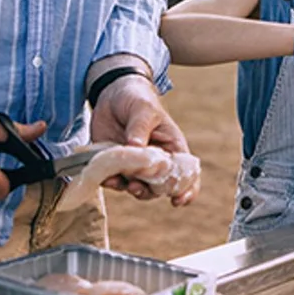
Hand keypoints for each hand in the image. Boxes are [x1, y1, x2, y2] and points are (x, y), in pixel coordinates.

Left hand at [90, 71, 190, 202]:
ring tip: (121, 182)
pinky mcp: (114, 164)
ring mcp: (134, 165)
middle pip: (159, 187)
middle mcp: (154, 161)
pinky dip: (110, 182)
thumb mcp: (143, 109)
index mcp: (171, 148)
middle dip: (149, 192)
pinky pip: (114, 180)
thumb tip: (135, 148)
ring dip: (129, 189)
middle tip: (137, 188)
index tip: (178, 200)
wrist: (112, 94)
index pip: (186, 173)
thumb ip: (140, 128)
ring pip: (136, 187)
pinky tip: (106, 178)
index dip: (187, 189)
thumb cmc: (138, 99)